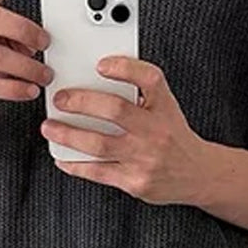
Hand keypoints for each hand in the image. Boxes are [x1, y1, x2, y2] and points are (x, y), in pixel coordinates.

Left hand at [40, 56, 206, 204]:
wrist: (198, 174)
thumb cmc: (174, 136)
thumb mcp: (166, 108)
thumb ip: (140, 94)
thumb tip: (96, 80)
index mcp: (164, 107)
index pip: (149, 79)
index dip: (125, 68)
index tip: (101, 64)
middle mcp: (156, 131)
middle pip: (115, 110)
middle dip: (81, 102)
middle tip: (60, 98)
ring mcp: (144, 159)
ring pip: (100, 144)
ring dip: (69, 134)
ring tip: (50, 127)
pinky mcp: (135, 182)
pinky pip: (99, 172)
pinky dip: (76, 165)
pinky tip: (62, 157)